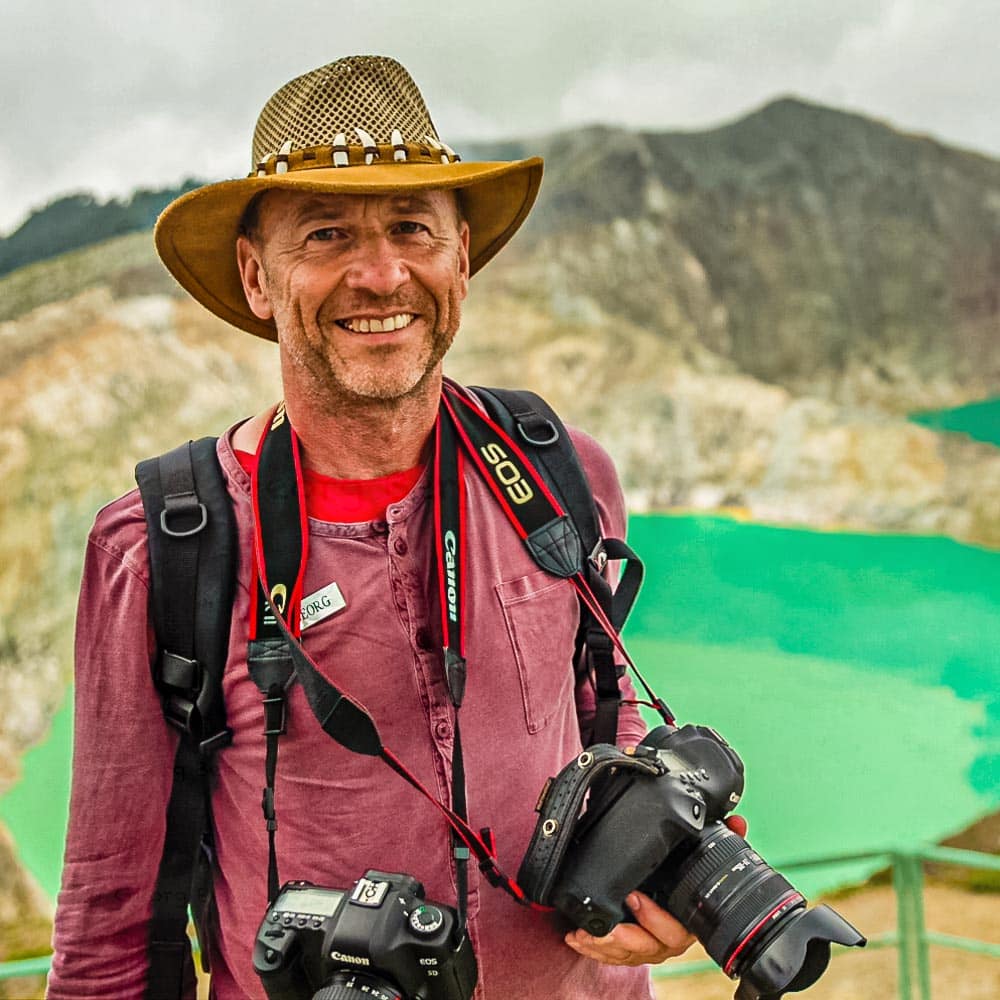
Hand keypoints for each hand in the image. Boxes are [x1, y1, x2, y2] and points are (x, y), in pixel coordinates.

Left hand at [563, 814, 748, 966]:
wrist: (674, 900)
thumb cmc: (687, 880)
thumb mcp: (700, 857)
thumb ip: (722, 838)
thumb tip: (738, 821)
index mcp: (687, 921)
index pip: (676, 927)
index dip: (655, 917)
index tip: (634, 897)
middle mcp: (669, 939)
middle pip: (650, 946)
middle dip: (627, 935)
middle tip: (607, 923)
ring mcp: (649, 948)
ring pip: (628, 954)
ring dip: (605, 946)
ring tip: (584, 934)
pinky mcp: (631, 950)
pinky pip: (613, 956)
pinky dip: (594, 950)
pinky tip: (576, 938)